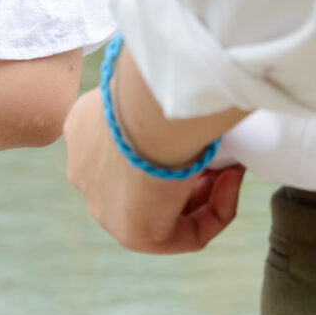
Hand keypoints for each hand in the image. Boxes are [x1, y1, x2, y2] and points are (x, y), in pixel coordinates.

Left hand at [63, 86, 244, 254]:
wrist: (147, 106)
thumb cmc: (150, 83)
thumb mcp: (144, 80)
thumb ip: (155, 97)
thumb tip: (185, 99)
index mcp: (83, 132)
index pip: (124, 149)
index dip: (169, 144)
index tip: (198, 129)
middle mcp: (86, 172)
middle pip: (142, 182)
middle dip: (189, 171)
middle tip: (223, 152)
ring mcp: (106, 207)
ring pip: (164, 210)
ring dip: (208, 190)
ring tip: (232, 164)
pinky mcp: (134, 234)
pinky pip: (184, 234)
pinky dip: (216, 211)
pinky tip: (231, 178)